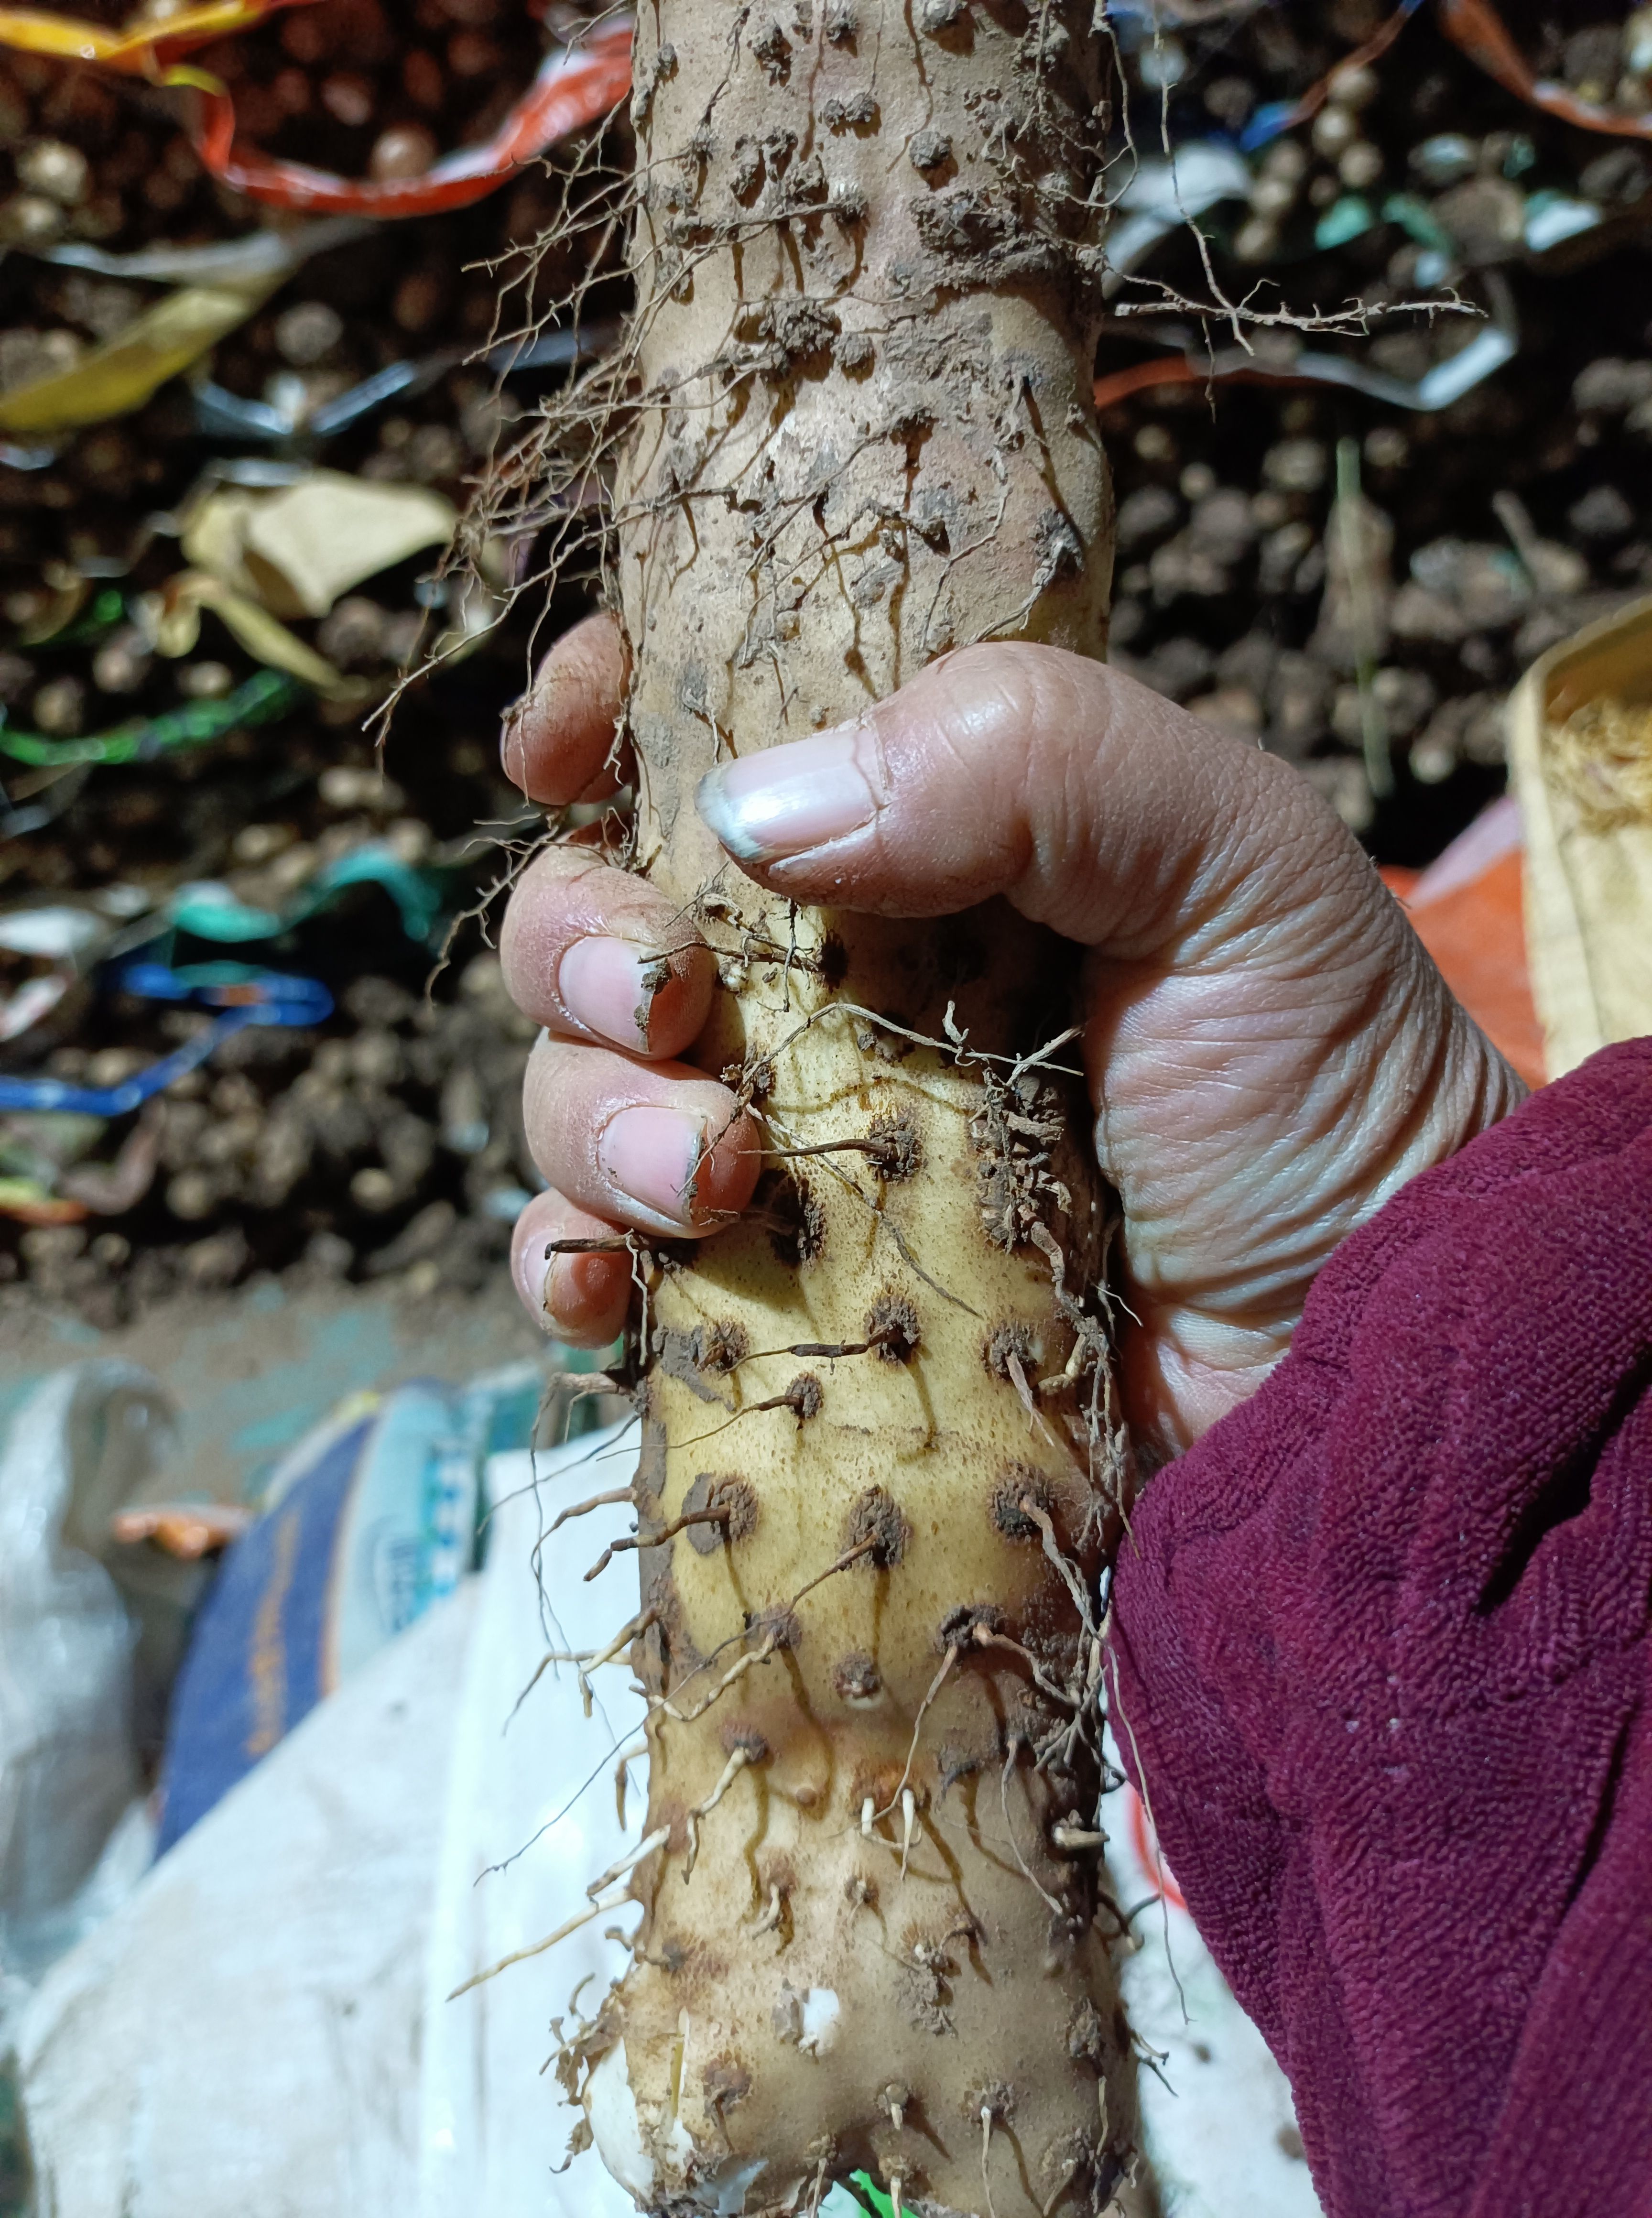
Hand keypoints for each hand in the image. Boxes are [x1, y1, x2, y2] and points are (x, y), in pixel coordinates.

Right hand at [499, 613, 1523, 1461]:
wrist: (1360, 1349)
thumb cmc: (1320, 1086)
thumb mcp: (1230, 859)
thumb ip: (1033, 759)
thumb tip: (753, 810)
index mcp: (923, 840)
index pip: (711, 735)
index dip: (606, 716)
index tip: (572, 738)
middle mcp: (831, 985)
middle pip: (602, 923)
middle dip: (580, 945)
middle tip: (670, 1006)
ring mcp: (794, 1149)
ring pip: (582, 1097)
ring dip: (592, 1122)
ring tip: (715, 1174)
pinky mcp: (780, 1299)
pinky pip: (603, 1274)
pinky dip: (564, 1268)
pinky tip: (603, 1288)